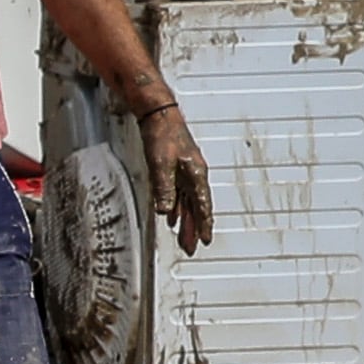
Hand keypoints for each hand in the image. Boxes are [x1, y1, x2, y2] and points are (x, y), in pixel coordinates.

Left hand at [140, 103, 213, 251]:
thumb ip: (164, 189)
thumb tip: (166, 211)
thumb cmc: (162, 135)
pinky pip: (179, 195)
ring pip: (188, 204)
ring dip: (186, 222)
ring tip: (184, 239)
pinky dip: (177, 208)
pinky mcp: (175, 170)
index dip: (203, 224)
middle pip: (196, 208)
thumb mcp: (161, 165)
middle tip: (192, 248)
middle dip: (194, 229)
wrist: (158, 116)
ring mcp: (185, 173)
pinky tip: (173, 218)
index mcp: (196, 174)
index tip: (204, 240)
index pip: (202, 206)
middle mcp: (194, 176)